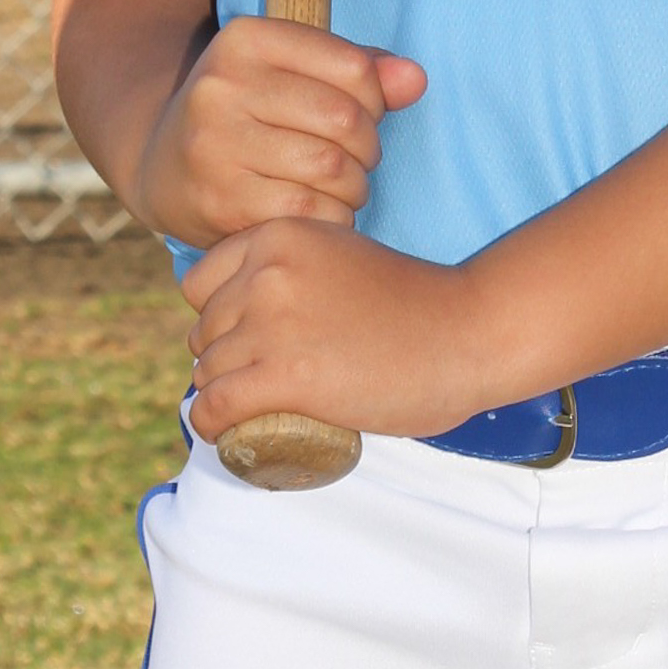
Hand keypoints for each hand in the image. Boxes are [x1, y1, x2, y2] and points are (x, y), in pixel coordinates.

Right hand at [133, 15, 426, 251]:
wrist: (163, 167)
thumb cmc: (251, 113)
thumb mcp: (294, 72)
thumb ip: (361, 70)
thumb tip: (416, 80)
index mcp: (246, 39)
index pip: (354, 67)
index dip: (375, 98)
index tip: (360, 114)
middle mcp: (222, 86)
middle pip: (345, 120)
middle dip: (368, 147)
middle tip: (355, 159)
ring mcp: (214, 145)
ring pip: (332, 170)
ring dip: (354, 187)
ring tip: (339, 186)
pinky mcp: (218, 202)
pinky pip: (310, 214)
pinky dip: (332, 219)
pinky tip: (319, 212)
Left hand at [183, 218, 483, 443]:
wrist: (467, 333)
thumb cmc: (413, 303)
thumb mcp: (340, 255)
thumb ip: (293, 268)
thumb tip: (246, 313)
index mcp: (280, 235)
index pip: (200, 284)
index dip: (218, 318)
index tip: (245, 342)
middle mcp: (267, 272)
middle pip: (203, 331)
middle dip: (223, 360)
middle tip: (261, 383)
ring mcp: (273, 323)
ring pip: (207, 372)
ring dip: (223, 396)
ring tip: (256, 411)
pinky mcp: (284, 376)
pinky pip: (214, 406)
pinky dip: (212, 426)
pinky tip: (226, 433)